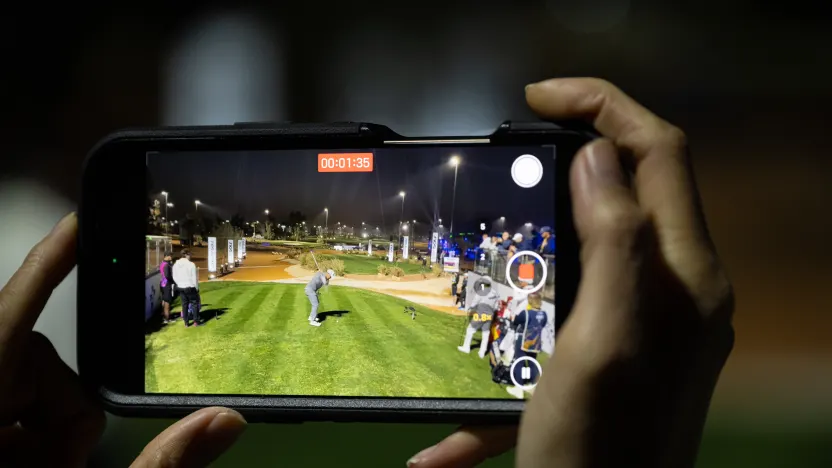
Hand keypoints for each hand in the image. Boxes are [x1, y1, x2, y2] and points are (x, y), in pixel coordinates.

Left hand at [0, 214, 245, 466]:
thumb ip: (159, 462)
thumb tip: (226, 419)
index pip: (9, 318)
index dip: (47, 267)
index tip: (77, 225)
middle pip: (30, 354)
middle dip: (64, 395)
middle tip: (71, 455)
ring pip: (32, 379)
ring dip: (57, 416)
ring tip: (59, 466)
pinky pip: (24, 400)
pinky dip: (46, 426)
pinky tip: (47, 464)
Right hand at [406, 78, 733, 467]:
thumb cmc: (598, 448)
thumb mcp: (603, 341)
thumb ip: (616, 241)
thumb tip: (599, 153)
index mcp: (684, 276)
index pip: (659, 153)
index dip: (604, 108)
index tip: (536, 99)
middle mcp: (678, 289)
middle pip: (635, 188)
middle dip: (575, 154)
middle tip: (513, 153)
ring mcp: (653, 319)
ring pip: (603, 235)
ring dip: (548, 221)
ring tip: (498, 220)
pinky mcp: (622, 345)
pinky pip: (577, 295)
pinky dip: (532, 296)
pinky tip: (490, 319)